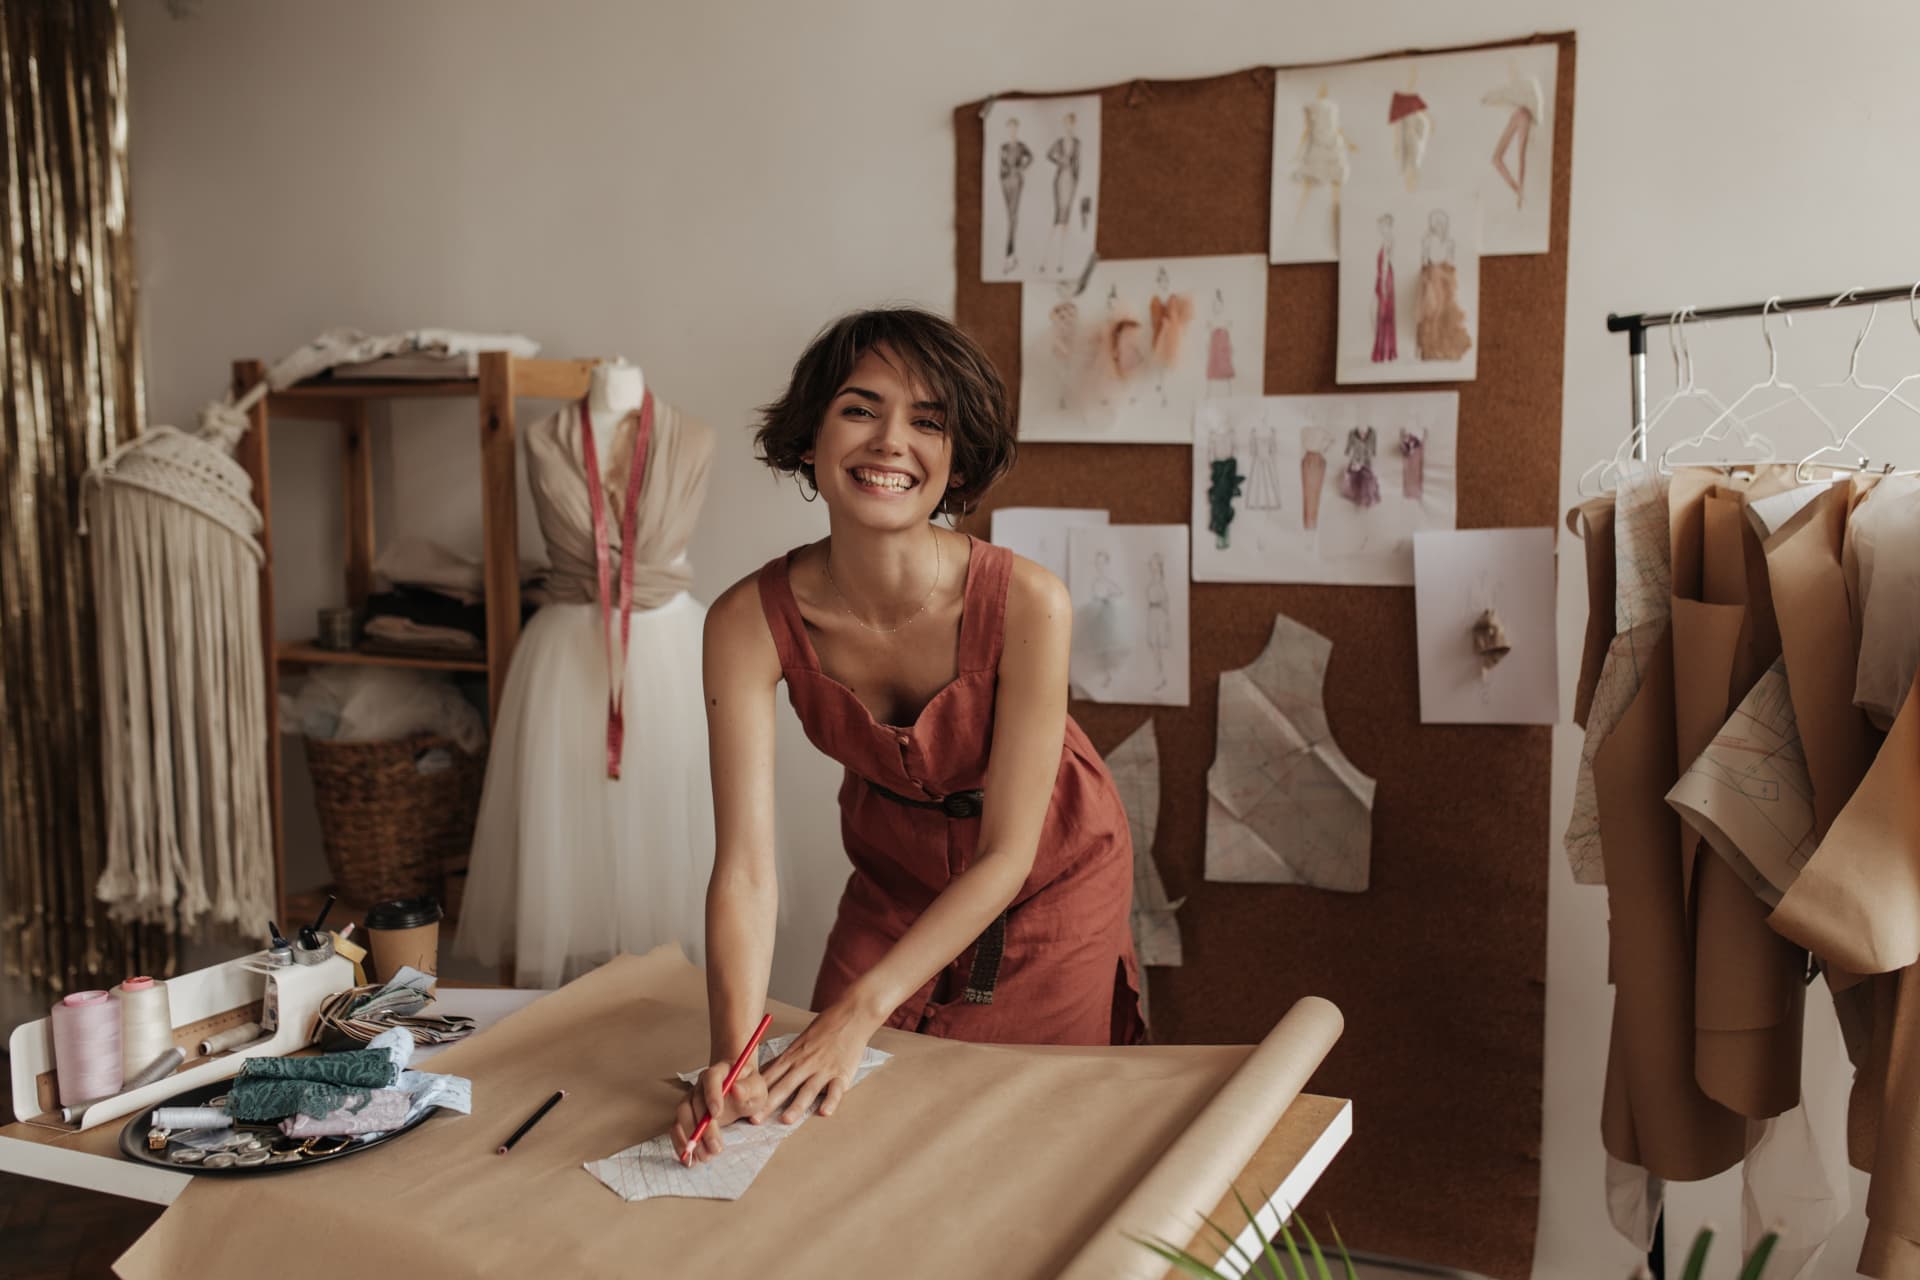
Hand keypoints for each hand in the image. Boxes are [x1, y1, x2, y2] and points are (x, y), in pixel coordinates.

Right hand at [670, 1060, 768, 1165]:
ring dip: (691, 1137)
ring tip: (705, 1156)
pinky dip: (680, 1143)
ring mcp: (691, 1099)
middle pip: (695, 1102)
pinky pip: (677, 1127)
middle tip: (716, 1148)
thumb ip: (750, 1089)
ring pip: (683, 1115)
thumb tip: (736, 1090)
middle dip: (704, 1128)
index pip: (711, 1078)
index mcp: (719, 1072)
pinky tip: (690, 1158)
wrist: (739, 1090)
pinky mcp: (687, 1115)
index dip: (712, 1094)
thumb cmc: (749, 1089)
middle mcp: (700, 1084)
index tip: (717, 1114)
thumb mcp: (757, 1088)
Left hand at [759, 1000, 880, 1124]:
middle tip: (755, 1119)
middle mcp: (805, 1064)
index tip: (743, 1106)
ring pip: (808, 1090)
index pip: (771, 1077)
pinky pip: (836, 1090)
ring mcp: (824, 1069)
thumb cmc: (824, 1028)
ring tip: (786, 1120)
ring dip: (797, 1105)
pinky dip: (831, 1101)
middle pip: (784, 1086)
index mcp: (793, 1057)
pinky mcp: (842, 1073)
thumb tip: (765, 1075)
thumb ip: (784, 1061)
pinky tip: (824, 1112)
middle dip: (769, 1104)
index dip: (756, 1093)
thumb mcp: (799, 1042)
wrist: (850, 1015)